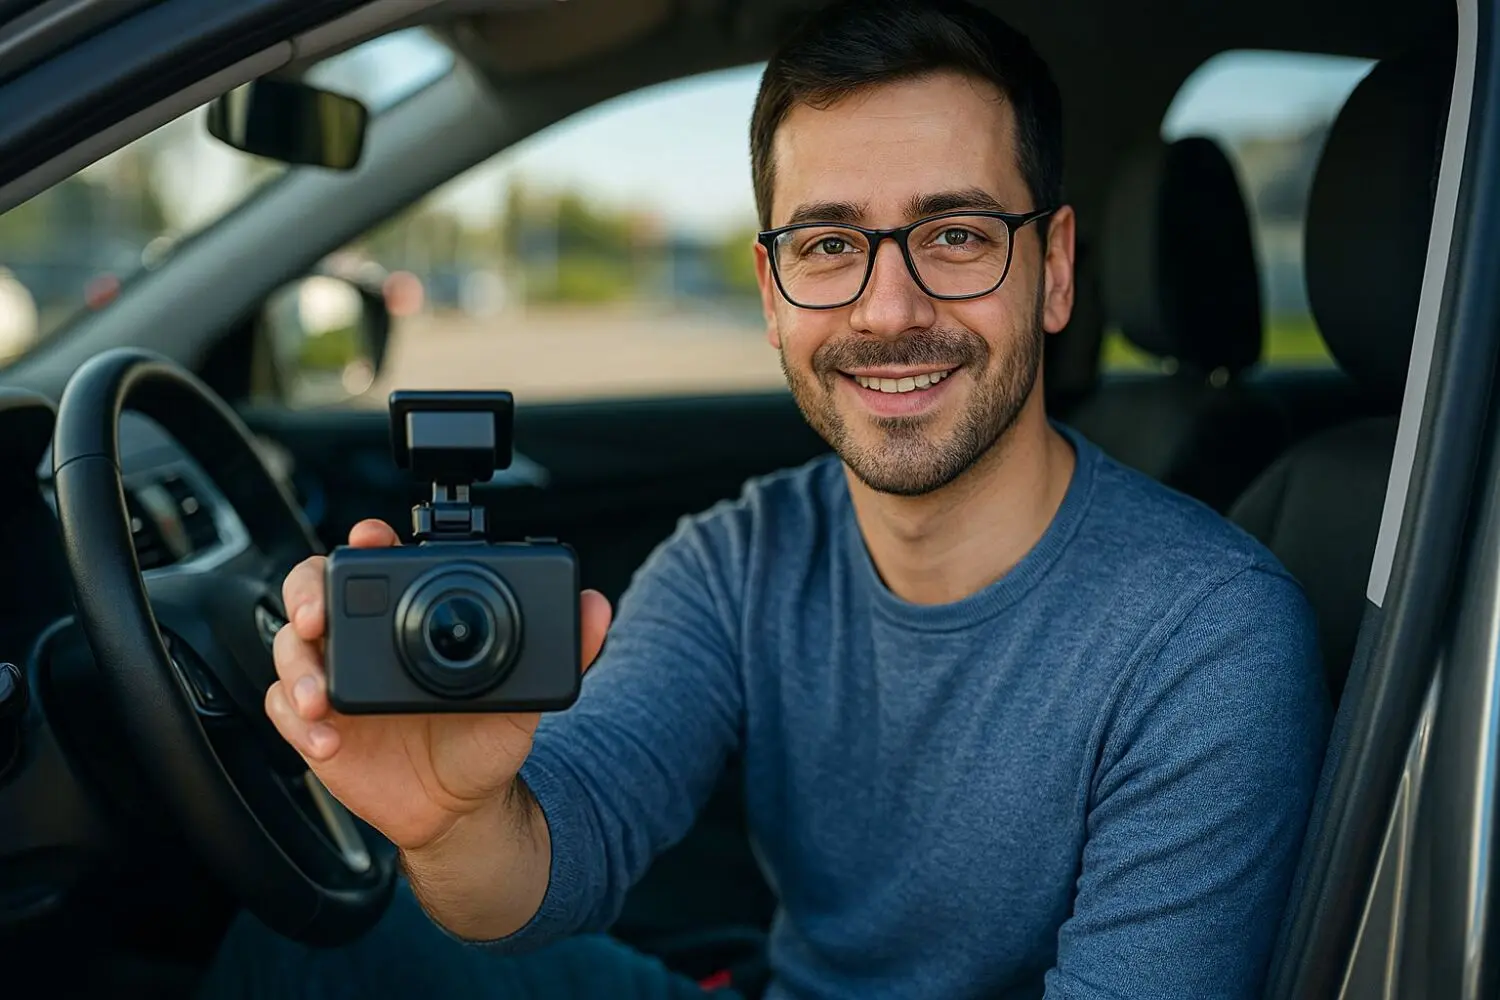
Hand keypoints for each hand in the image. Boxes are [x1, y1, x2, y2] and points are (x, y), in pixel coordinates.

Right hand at [263, 519, 611, 851]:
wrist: (460, 807)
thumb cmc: (483, 739)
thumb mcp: (527, 694)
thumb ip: (564, 649)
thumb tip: (600, 608)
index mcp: (406, 615)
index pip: (378, 561)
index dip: (366, 540)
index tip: (371, 538)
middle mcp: (363, 638)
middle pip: (312, 590)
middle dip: (306, 593)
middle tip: (318, 614)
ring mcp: (333, 679)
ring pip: (289, 648)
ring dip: (299, 668)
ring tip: (321, 698)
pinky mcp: (313, 724)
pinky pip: (284, 711)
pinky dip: (297, 721)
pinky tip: (328, 738)